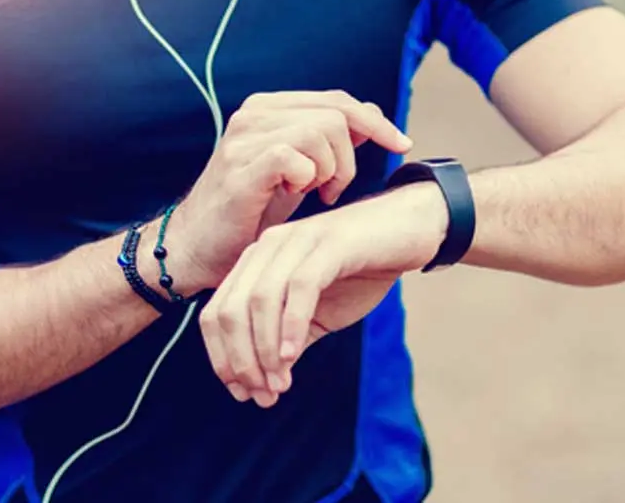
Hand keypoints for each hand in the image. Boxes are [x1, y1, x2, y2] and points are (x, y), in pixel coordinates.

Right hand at [165, 91, 412, 295]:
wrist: (195, 248)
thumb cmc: (250, 212)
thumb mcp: (297, 170)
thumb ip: (328, 141)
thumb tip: (372, 118)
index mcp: (268, 107)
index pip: (337, 99)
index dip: (376, 121)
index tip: (402, 146)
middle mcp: (253, 114)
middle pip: (336, 114)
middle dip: (350, 158)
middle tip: (333, 191)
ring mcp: (244, 138)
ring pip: (320, 132)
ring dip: (331, 171)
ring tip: (314, 195)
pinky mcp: (240, 168)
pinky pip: (294, 157)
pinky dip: (307, 178)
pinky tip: (296, 196)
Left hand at [199, 184, 447, 406]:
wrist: (408, 231)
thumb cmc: (361, 270)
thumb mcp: (317, 314)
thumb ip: (287, 341)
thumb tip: (262, 385)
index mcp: (258, 260)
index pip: (216, 312)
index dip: (222, 357)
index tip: (242, 392)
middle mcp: (269, 246)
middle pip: (230, 309)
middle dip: (241, 360)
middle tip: (263, 394)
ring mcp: (297, 241)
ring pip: (259, 300)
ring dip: (265, 350)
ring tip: (279, 384)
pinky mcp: (328, 244)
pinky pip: (299, 287)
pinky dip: (291, 326)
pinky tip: (293, 357)